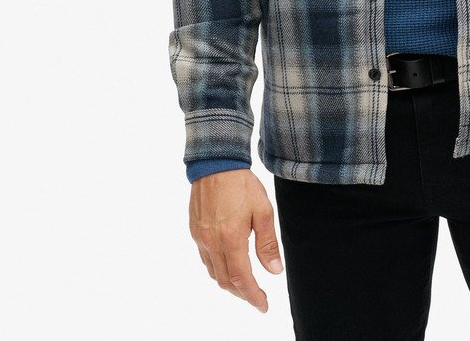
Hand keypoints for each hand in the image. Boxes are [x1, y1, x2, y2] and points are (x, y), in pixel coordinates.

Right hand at [188, 168, 282, 313]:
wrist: (216, 163)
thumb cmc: (242, 184)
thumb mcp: (263, 211)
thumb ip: (268, 243)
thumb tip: (274, 270)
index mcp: (231, 239)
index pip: (242, 279)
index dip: (253, 296)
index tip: (263, 305)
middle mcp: (212, 242)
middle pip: (226, 281)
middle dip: (242, 293)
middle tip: (256, 297)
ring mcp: (201, 238)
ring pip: (214, 273)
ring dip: (229, 283)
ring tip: (245, 284)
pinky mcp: (195, 231)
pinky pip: (205, 259)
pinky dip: (217, 269)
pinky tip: (228, 264)